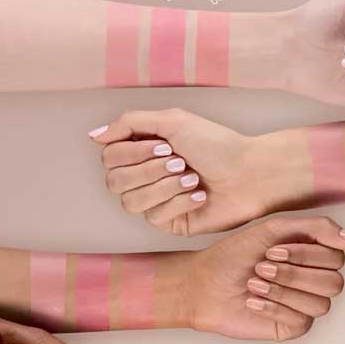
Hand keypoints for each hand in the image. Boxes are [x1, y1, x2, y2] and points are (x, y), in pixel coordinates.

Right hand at [91, 108, 272, 234]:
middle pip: (115, 181)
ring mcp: (155, 202)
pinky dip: (179, 202)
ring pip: (131, 202)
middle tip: (180, 161)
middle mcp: (144, 176)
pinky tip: (200, 195)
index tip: (164, 145)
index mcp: (142, 150)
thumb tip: (93, 135)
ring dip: (165, 187)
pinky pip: (153, 217)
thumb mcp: (172, 120)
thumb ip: (129, 123)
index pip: (109, 157)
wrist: (250, 173)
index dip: (131, 153)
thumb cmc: (217, 144)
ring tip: (193, 178)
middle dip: (150, 170)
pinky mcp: (169, 223)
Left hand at [185, 216, 344, 340]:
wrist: (203, 283)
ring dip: (282, 291)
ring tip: (254, 284)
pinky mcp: (292, 327)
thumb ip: (318, 228)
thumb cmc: (234, 254)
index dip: (305, 255)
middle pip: (334, 283)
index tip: (273, 250)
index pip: (336, 257)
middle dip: (293, 274)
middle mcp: (314, 279)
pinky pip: (301, 321)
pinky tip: (252, 302)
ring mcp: (305, 305)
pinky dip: (273, 308)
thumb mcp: (274, 228)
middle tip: (261, 267)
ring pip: (320, 304)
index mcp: (312, 254)